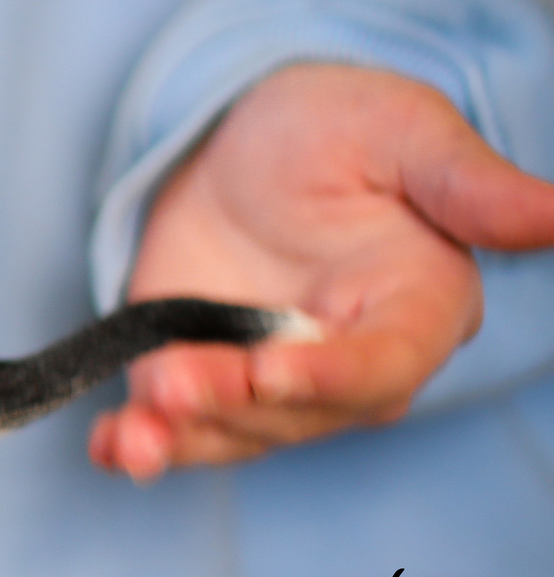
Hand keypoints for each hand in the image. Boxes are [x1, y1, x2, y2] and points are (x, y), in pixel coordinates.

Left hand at [89, 63, 553, 481]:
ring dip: (182, 439)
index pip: (385, 363)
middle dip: (234, 405)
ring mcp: (271, 379)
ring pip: (234, 432)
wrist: (243, 139)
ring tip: (135, 431)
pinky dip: (140, 446)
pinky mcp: (203, 379)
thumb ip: (467, 183)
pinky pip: (176, 429)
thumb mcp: (399, 130)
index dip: (333, 376)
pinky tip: (110, 449)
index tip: (272, 369)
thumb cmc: (338, 127)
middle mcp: (348, 360)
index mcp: (416, 305)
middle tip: (176, 381)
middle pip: (299, 411)